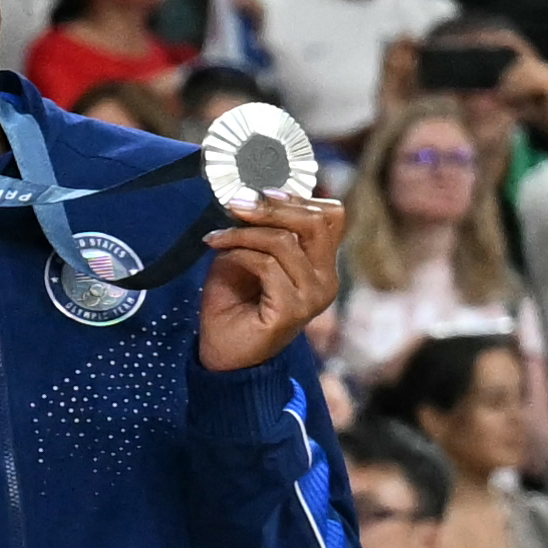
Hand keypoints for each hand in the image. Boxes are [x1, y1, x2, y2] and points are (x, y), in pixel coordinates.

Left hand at [196, 184, 343, 372]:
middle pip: (317, 222)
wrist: (222, 355)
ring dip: (243, 232)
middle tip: (234, 204)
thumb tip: (248, 197)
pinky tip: (219, 255)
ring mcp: (313, 296)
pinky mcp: (291, 310)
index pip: (331, 217)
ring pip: (286, 241)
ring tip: (216, 237)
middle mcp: (326, 280)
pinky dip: (238, 253)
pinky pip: (266, 265)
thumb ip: (257, 232)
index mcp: (321, 265)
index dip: (296, 198)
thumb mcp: (245, 258)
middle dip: (272, 207)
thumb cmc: (232, 305)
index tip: (258, 192)